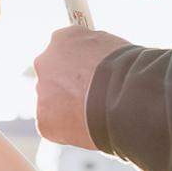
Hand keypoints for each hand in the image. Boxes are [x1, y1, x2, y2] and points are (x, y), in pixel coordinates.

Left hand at [34, 25, 130, 147]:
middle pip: (53, 79)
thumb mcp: (111, 49)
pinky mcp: (44, 120)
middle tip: (90, 101)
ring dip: (68, 110)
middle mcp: (45, 61)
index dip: (79, 69)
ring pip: (52, 104)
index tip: (90, 78)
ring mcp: (42, 91)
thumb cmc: (129, 71)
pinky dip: (69, 131)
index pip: (64, 55)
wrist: (126, 96)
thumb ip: (94, 56)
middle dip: (68, 89)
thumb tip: (97, 65)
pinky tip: (88, 129)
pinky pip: (55, 127)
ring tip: (94, 117)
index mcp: (62, 39)